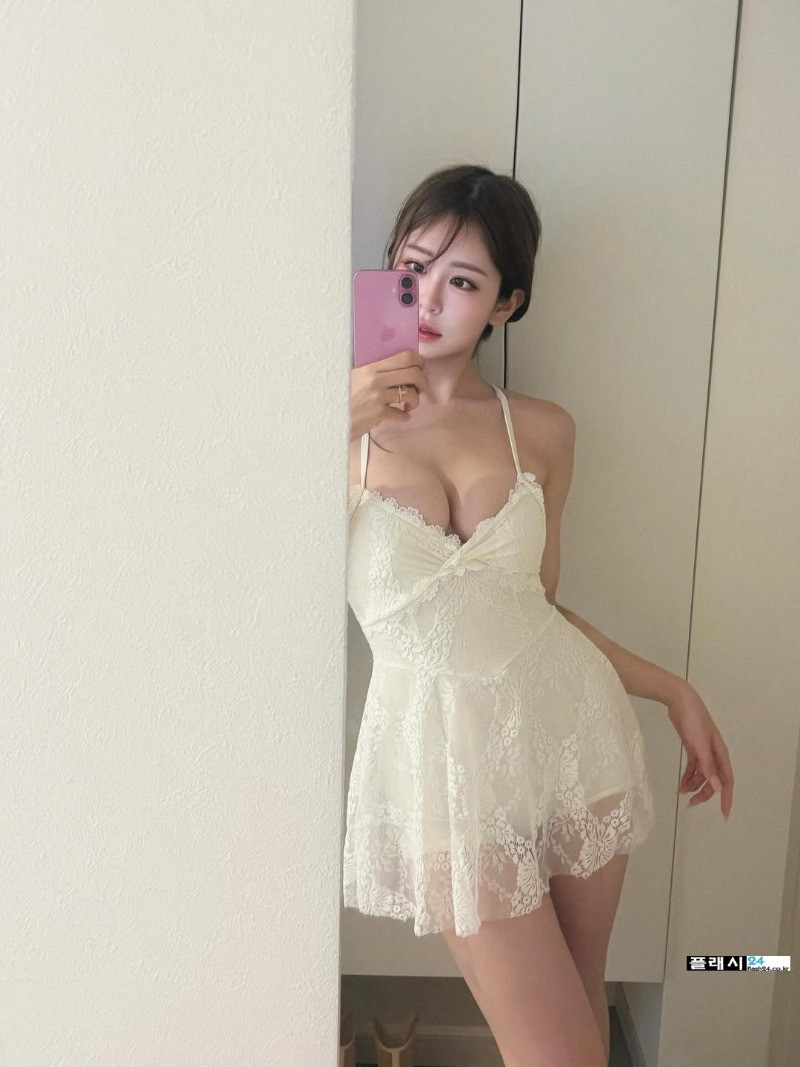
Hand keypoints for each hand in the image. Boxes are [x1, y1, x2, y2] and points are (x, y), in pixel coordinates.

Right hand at [350, 350, 427, 440]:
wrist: (329, 416)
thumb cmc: (341, 396)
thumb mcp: (354, 376)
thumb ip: (374, 371)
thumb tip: (397, 367)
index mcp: (371, 367)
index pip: (405, 357)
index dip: (419, 361)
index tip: (421, 367)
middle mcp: (376, 380)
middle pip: (414, 374)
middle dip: (423, 381)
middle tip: (420, 388)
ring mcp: (378, 397)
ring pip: (411, 394)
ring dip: (415, 400)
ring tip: (408, 404)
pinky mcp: (378, 414)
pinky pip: (402, 414)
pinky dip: (405, 416)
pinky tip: (400, 415)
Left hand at [668, 685, 732, 817]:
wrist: (680, 701)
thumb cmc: (693, 722)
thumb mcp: (699, 745)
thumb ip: (707, 767)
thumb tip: (717, 788)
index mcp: (720, 754)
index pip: (727, 781)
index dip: (726, 797)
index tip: (724, 814)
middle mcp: (715, 754)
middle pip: (714, 780)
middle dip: (705, 794)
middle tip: (692, 804)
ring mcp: (704, 751)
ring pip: (703, 775)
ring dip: (694, 785)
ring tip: (682, 792)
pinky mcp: (693, 748)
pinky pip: (694, 767)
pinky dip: (688, 776)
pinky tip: (681, 784)